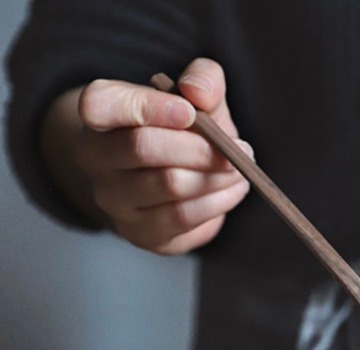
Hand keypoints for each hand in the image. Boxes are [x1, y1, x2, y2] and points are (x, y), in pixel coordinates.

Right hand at [48, 57, 251, 253]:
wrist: (167, 180)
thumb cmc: (181, 131)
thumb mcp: (195, 97)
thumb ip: (203, 80)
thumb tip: (198, 91)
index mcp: (99, 114)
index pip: (100, 104)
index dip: (148, 107)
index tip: (190, 112)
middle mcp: (94, 158)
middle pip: (143, 147)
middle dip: (200, 148)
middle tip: (240, 149)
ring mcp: (113, 200)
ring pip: (169, 185)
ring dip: (216, 177)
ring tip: (240, 170)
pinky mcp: (139, 233)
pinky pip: (182, 218)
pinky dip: (216, 203)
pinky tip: (233, 191)